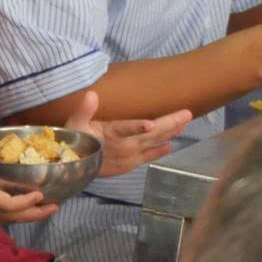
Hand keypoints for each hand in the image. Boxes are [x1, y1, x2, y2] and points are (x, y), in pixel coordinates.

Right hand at [0, 140, 55, 223]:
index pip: (10, 204)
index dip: (27, 202)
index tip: (40, 193)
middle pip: (15, 217)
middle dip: (36, 213)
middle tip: (55, 207)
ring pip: (10, 220)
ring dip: (29, 216)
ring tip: (46, 209)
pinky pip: (3, 218)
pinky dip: (18, 216)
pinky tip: (26, 210)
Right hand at [64, 91, 191, 178]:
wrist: (74, 167)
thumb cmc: (74, 141)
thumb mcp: (75, 124)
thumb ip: (84, 110)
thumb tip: (91, 94)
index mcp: (110, 134)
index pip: (124, 129)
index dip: (137, 127)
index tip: (150, 124)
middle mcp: (124, 146)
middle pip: (151, 134)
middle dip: (170, 123)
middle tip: (187, 114)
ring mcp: (129, 156)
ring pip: (154, 143)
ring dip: (170, 133)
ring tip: (185, 123)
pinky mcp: (130, 164)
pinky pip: (149, 156)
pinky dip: (160, 151)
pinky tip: (170, 146)